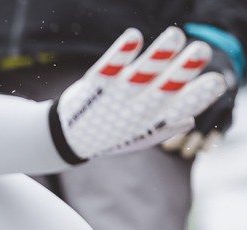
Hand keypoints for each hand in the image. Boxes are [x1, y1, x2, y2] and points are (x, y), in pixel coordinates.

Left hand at [50, 27, 227, 162]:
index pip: (181, 109)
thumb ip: (163, 127)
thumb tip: (189, 118)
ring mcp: (115, 98)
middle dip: (182, 71)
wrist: (67, 139)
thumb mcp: (138, 137)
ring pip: (139, 76)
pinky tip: (133, 36)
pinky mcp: (96, 85)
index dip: (199, 96)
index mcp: (153, 122)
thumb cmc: (112, 133)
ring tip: (174, 36)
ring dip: (158, 55)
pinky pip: (109, 67)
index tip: (216, 82)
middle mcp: (136, 111)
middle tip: (200, 50)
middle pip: (163, 90)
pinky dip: (120, 53)